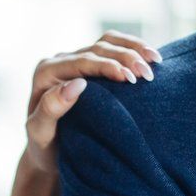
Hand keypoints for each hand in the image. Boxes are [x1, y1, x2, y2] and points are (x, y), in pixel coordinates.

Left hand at [20, 31, 161, 176]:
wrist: (49, 152)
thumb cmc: (44, 147)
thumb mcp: (39, 134)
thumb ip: (50, 109)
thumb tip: (78, 84)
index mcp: (46, 73)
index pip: (81, 62)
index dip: (107, 66)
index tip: (130, 78)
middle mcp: (60, 62)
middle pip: (98, 49)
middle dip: (126, 57)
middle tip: (149, 74)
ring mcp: (76, 61)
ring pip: (108, 42)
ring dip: (134, 48)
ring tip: (155, 60)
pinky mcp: (91, 65)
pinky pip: (113, 48)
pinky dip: (133, 49)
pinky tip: (151, 58)